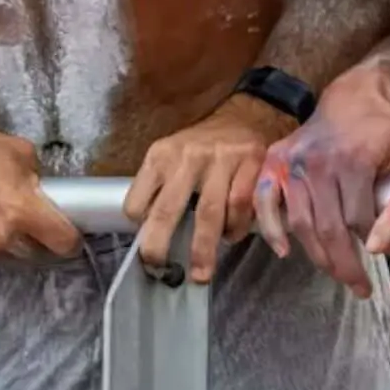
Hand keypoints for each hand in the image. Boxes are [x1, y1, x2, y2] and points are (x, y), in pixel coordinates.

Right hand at [0, 124, 83, 266]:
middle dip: (33, 238)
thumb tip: (48, 195)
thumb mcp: (16, 150)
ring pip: (5, 257)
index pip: (64, 242)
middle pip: (35, 254)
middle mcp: (1, 235)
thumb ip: (38, 177)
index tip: (64, 233)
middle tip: (18, 217)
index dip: (68, 237)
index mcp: (22, 208)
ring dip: (2, 243)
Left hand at [127, 95, 292, 283]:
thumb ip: (161, 186)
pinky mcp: (251, 165)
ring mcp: (219, 160)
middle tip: (159, 269)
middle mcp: (186, 157)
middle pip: (168, 209)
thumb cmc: (204, 146)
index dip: (139, 224)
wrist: (248, 116)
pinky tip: (232, 238)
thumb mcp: (172, 155)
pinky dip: (235, 228)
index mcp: (160, 156)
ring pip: (208, 213)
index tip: (143, 245)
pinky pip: (240, 207)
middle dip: (160, 243)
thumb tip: (149, 229)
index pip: (139, 197)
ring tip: (200, 273)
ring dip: (203, 248)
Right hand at [255, 62, 389, 297]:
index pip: (359, 220)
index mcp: (351, 161)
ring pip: (300, 223)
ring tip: (338, 277)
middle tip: (361, 290)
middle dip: (345, 265)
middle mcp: (316, 164)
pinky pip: (265, 201)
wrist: (351, 91)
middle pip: (328, 229)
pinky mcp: (274, 162)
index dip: (375, 246)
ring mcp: (290, 163)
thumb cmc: (384, 123)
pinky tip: (283, 251)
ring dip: (317, 256)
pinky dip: (271, 228)